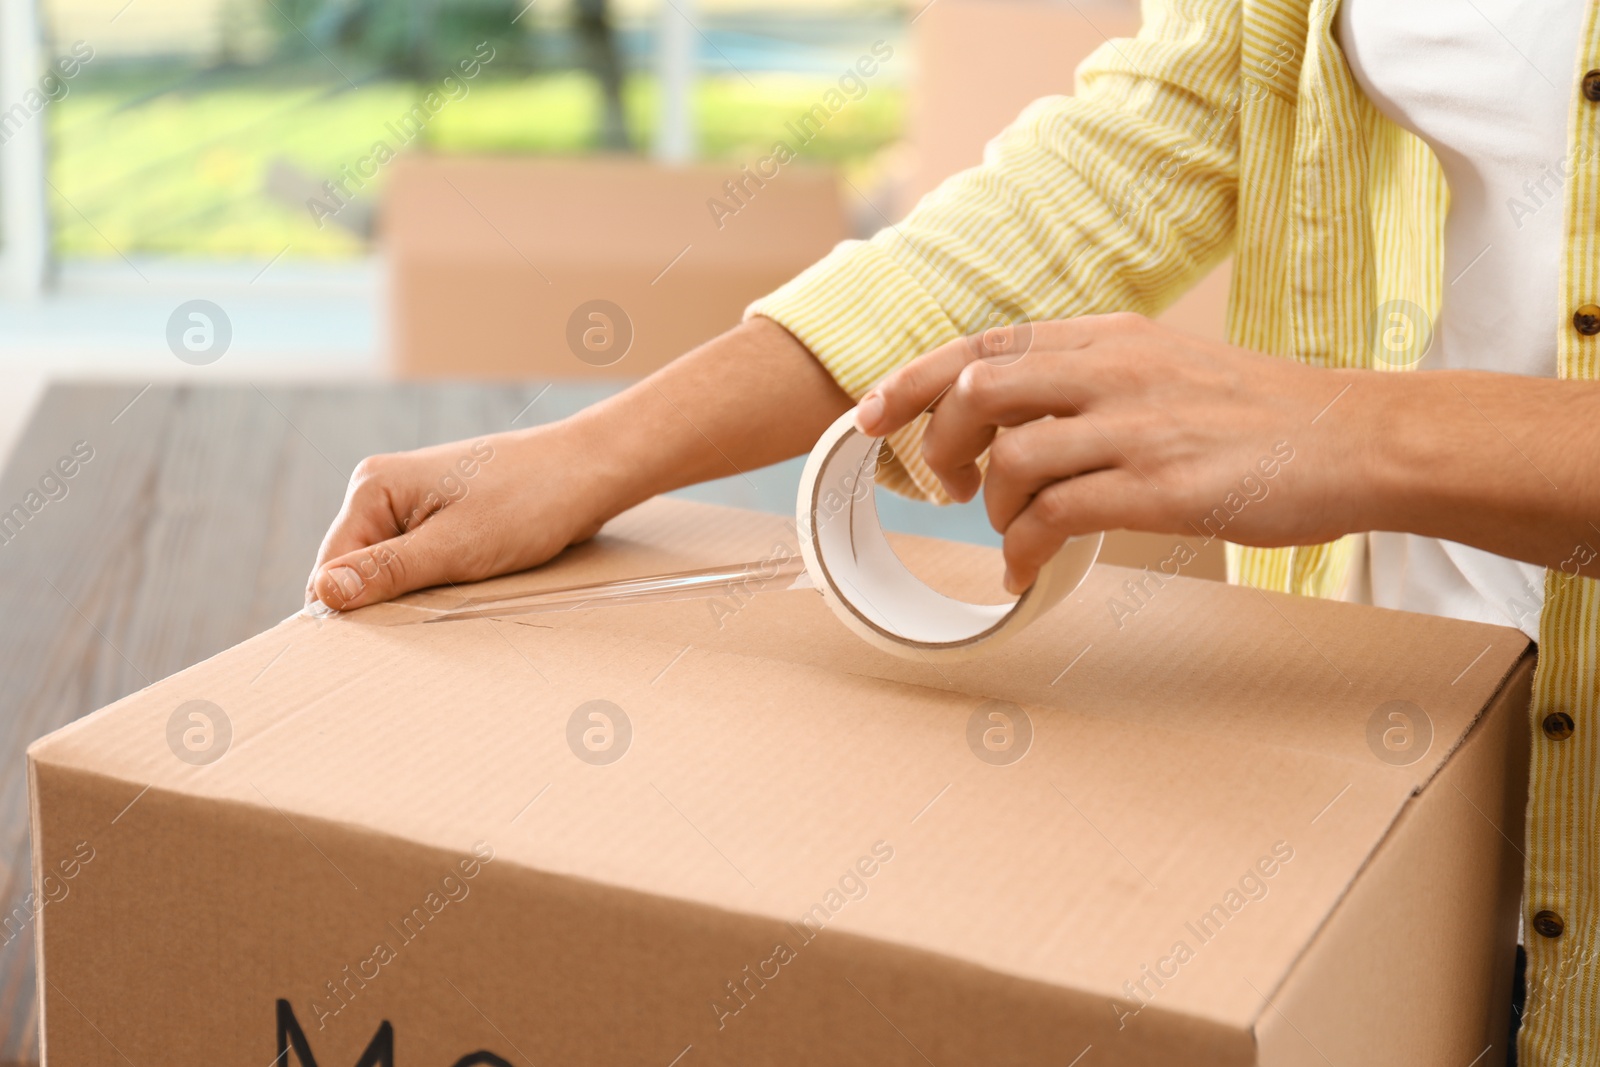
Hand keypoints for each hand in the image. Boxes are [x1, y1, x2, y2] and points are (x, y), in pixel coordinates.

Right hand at [306, 423, 614, 610]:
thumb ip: (389, 570)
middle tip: (421, 626)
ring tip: (448, 604)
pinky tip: (459, 592)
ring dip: (412, 595)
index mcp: (372, 487)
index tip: (375, 645)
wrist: (588, 472)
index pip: (329, 567)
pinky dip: (434, 583)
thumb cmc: (527, 502)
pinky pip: (419, 562)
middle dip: (383, 602)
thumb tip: (322, 593)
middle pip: (356, 569)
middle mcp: (384, 491)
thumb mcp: (454, 547)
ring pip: (390, 570)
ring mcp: (413, 503)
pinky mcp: (442, 517)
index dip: (348, 609)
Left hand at [854, 313, 1379, 592]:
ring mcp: (1135, 427)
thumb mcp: (1165, 365)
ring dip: (990, 506)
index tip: (870, 415)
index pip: (983, 344)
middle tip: (943, 487)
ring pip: (1010, 458)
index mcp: (1108, 337)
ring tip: (1008, 532)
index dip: (911, 379)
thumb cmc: (1259, 412)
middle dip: (937, 444)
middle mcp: (1112, 370)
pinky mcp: (1158, 487)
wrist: (1354, 439)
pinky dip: (1022, 551)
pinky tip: (1024, 570)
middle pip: (975, 391)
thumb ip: (1089, 376)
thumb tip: (1013, 411)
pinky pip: (1054, 519)